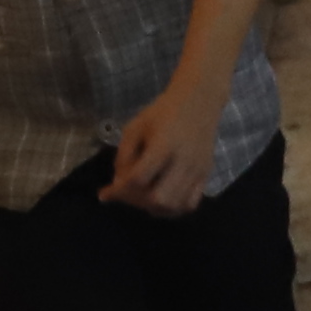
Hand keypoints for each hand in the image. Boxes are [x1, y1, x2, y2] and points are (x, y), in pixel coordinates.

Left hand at [109, 76, 231, 218]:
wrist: (199, 102)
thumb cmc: (163, 112)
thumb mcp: (135, 126)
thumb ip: (124, 155)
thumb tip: (119, 183)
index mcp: (163, 146)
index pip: (139, 179)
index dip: (118, 190)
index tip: (105, 193)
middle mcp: (183, 162)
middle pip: (159, 199)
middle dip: (136, 202)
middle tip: (126, 194)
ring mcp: (197, 171)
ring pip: (175, 206)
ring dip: (153, 208)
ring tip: (141, 198)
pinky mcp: (206, 175)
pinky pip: (190, 204)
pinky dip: (173, 209)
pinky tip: (161, 201)